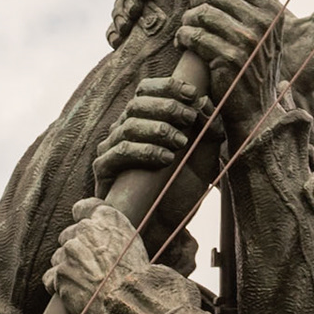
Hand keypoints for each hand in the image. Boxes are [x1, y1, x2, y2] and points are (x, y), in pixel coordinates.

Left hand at [44, 199, 153, 313]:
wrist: (129, 304)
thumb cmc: (136, 278)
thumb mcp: (134, 244)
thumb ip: (113, 231)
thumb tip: (98, 230)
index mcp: (107, 219)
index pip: (83, 208)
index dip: (80, 217)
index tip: (82, 230)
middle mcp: (85, 230)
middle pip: (68, 236)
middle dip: (75, 250)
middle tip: (91, 268)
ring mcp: (70, 251)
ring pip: (59, 257)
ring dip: (68, 269)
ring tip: (87, 284)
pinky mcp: (60, 273)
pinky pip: (51, 278)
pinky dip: (59, 286)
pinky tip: (75, 293)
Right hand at [92, 78, 211, 195]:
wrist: (166, 226)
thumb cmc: (182, 188)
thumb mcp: (204, 156)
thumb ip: (209, 129)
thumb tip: (203, 101)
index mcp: (143, 120)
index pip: (146, 90)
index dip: (167, 87)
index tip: (192, 94)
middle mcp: (123, 130)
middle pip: (137, 104)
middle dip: (166, 107)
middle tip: (189, 119)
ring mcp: (111, 149)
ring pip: (128, 126)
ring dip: (158, 129)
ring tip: (181, 143)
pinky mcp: (104, 170)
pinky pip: (119, 152)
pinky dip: (144, 151)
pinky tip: (166, 159)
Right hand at [106, 0, 194, 48]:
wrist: (200, 35)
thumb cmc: (205, 5)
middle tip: (135, 11)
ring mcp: (135, 6)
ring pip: (119, 4)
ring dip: (120, 15)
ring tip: (126, 27)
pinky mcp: (129, 28)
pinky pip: (113, 28)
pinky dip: (113, 34)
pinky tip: (117, 41)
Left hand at [180, 0, 313, 138]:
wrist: (256, 110)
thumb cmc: (252, 70)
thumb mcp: (262, 36)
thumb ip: (247, 9)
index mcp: (271, 13)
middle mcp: (261, 23)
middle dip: (196, 1)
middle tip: (191, 14)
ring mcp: (245, 41)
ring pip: (202, 13)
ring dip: (187, 20)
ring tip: (186, 30)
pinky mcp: (226, 58)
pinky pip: (194, 35)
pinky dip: (183, 36)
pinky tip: (182, 42)